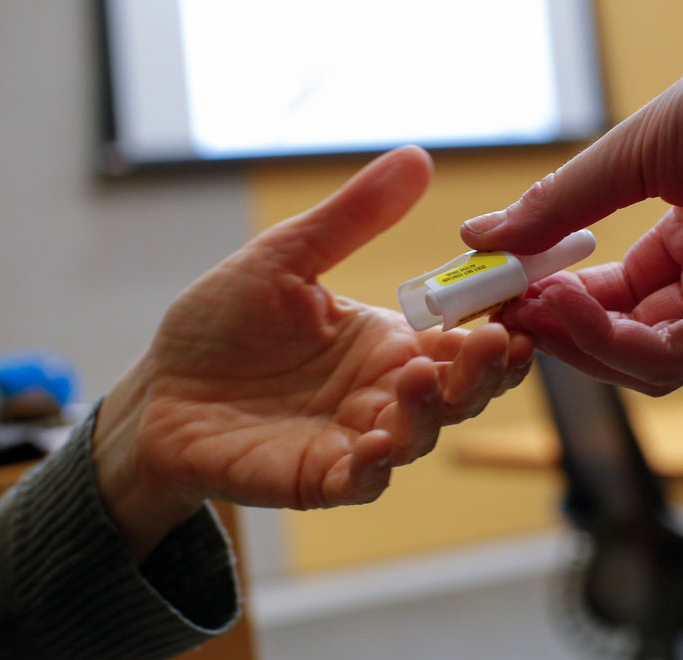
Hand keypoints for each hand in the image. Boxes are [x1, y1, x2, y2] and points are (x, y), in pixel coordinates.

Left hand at [93, 146, 533, 557]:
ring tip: (419, 375)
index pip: (463, 339)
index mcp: (388, 342)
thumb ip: (352, 218)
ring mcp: (356, 438)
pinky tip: (374, 442)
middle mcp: (385, 393)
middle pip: (462, 392)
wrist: (161, 390)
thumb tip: (419, 157)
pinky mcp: (319, 476)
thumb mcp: (286, 258)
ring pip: (421, 435)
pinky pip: (362, 479)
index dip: (499, 325)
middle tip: (498, 341)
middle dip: (487, 371)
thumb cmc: (223, 325)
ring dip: (431, 409)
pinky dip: (375, 465)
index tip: (522, 300)